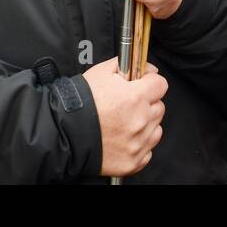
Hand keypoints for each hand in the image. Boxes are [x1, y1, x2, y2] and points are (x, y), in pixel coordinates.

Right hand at [81, 57, 166, 176]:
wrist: (65, 133)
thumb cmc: (82, 102)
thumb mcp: (101, 72)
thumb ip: (126, 65)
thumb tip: (147, 68)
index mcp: (135, 97)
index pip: (160, 84)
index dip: (151, 82)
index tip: (143, 84)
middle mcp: (140, 121)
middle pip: (159, 107)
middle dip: (147, 103)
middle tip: (129, 104)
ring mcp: (138, 143)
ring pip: (156, 128)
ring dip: (146, 124)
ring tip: (125, 121)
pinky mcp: (133, 161)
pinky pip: (148, 150)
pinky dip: (140, 144)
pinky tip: (124, 137)